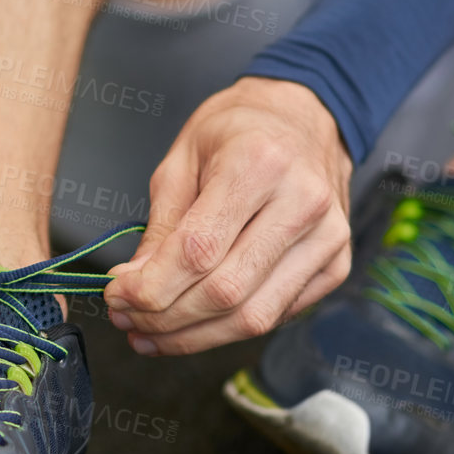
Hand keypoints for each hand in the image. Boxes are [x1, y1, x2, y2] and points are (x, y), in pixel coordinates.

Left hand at [103, 77, 352, 354]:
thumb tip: (135, 285)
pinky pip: (276, 316)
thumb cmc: (239, 130)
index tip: (116, 295)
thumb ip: (161, 227)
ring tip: (150, 334)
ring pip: (253, 318)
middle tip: (126, 319)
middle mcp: (303, 202)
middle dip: (164, 319)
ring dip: (193, 337)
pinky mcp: (337, 265)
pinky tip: (194, 325)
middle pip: (225, 293)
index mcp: (259, 163)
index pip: (198, 252)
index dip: (150, 288)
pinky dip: (228, 330)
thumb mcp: (183, 159)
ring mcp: (328, 238)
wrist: (306, 116)